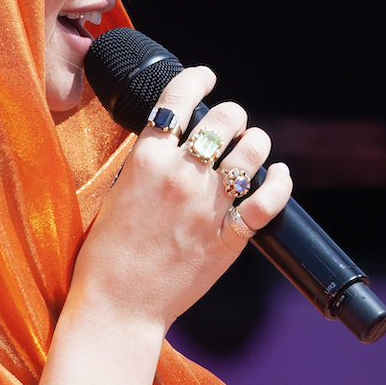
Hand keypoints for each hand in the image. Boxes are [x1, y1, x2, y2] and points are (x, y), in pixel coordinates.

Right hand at [71, 66, 293, 337]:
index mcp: (146, 160)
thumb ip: (146, 163)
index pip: (178, 98)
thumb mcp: (115, 194)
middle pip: (224, 119)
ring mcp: (209, 207)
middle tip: (228, 125)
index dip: (197, 79)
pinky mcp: (230, 238)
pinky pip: (269, 199)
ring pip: (252, 152)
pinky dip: (280, 181)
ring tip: (251, 146)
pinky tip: (278, 174)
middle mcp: (181, 176)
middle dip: (230, 117)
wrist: (117, 306)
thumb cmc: (105, 256)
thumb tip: (170, 138)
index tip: (205, 78)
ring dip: (256, 142)